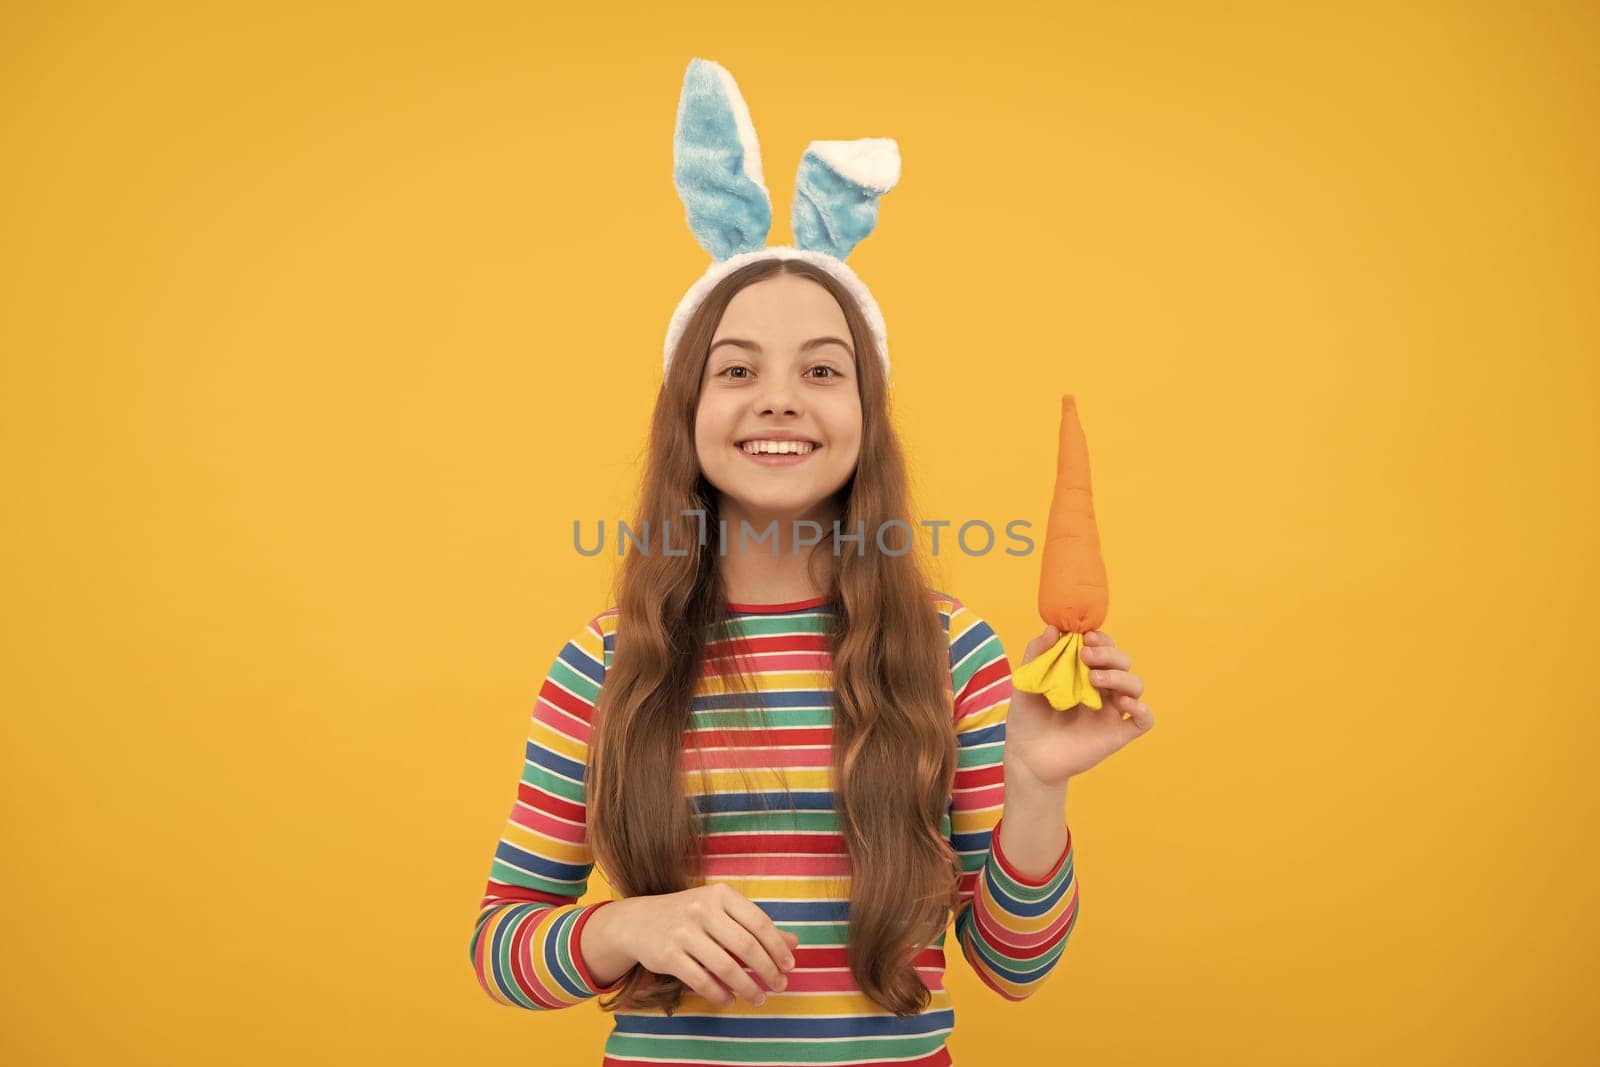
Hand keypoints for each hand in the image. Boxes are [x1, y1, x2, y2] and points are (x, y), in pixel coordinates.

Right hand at [626, 883, 799, 1007]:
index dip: (777, 947)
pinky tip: (730, 999)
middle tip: (779, 985)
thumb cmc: (690, 915)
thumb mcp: (722, 911)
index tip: (789, 966)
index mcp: (720, 895)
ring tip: (759, 998)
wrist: (638, 921)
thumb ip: (756, 926)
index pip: (759, 922)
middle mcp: (702, 909)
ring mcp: (683, 932)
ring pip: (725, 966)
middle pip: (745, 945)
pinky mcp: (667, 955)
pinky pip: (701, 980)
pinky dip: (720, 994)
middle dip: (767, 969)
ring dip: (747, 986)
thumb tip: (794, 943)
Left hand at [1004, 627, 1154, 789]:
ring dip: (1121, 676)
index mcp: (1084, 673)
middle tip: (1086, 656)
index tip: (1086, 636)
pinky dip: (1142, 709)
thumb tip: (1053, 627)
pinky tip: (1124, 703)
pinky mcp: (1117, 734)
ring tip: (1094, 679)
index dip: (1101, 639)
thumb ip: (1037, 653)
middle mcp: (1102, 689)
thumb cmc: (1027, 718)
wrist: (1027, 757)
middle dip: (1109, 654)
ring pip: (1136, 685)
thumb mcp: (1026, 681)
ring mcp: (1112, 711)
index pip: (1105, 648)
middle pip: (1123, 662)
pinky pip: (1144, 720)